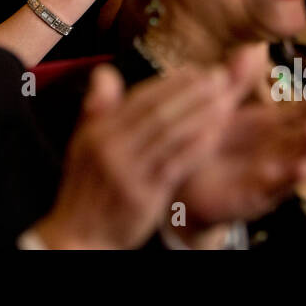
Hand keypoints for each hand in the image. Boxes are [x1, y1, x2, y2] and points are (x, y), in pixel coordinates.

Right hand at [35, 61, 237, 248]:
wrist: (80, 234)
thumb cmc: (87, 187)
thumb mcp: (83, 144)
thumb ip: (98, 108)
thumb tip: (106, 72)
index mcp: (98, 130)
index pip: (140, 97)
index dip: (171, 83)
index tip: (197, 71)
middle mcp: (110, 147)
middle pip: (158, 112)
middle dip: (193, 93)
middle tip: (220, 78)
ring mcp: (127, 171)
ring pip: (171, 134)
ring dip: (201, 115)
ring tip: (225, 101)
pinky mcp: (143, 195)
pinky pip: (176, 165)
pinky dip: (197, 147)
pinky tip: (215, 135)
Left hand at [175, 46, 305, 229]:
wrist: (181, 180)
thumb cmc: (206, 142)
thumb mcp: (221, 108)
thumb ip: (236, 81)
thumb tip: (250, 49)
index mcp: (273, 125)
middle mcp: (279, 149)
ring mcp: (272, 174)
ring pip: (303, 161)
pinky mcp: (256, 196)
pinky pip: (277, 189)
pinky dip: (287, 178)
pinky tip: (295, 168)